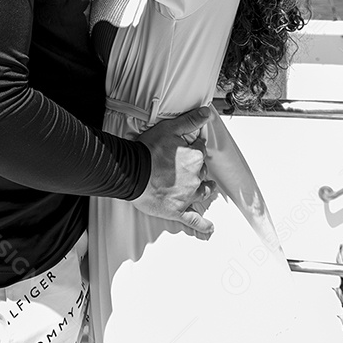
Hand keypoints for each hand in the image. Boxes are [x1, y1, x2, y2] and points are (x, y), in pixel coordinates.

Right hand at [132, 106, 215, 238]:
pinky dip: (202, 225)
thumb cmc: (149, 150)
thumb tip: (207, 113)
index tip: (191, 149)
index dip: (195, 150)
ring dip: (206, 190)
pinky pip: (193, 220)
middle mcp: (195, 177)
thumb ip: (190, 121)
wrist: (133, 172)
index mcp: (195, 157)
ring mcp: (187, 195)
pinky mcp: (178, 210)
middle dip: (198, 169)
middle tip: (189, 168)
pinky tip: (209, 229)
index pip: (201, 151)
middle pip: (202, 172)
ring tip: (209, 189)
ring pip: (202, 192)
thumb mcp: (170, 128)